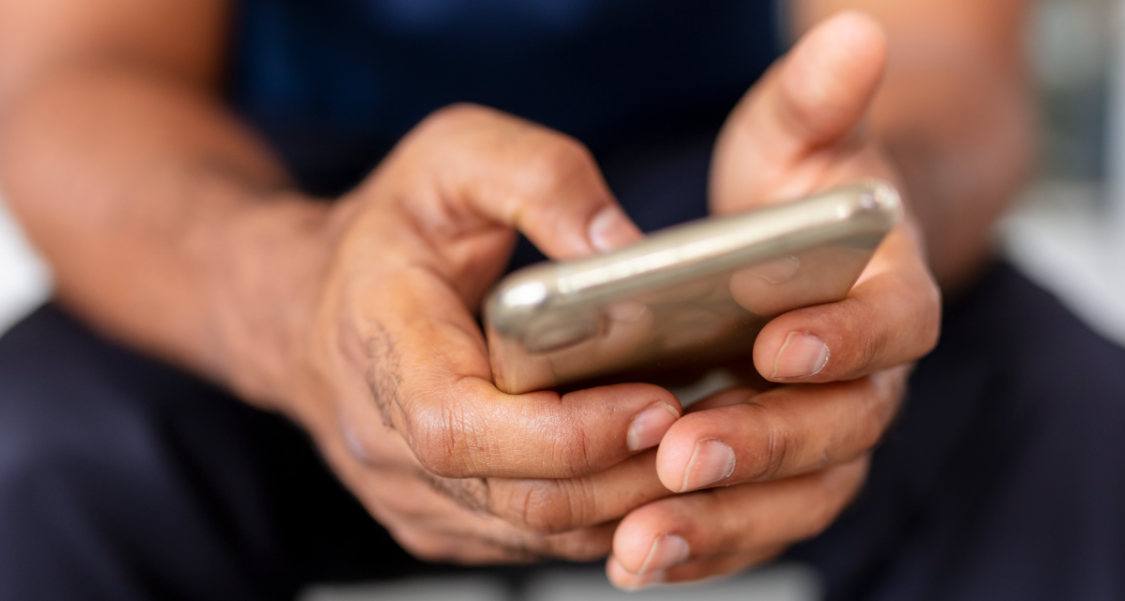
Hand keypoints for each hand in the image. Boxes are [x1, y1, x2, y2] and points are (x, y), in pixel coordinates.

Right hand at [285, 106, 683, 562]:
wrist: (304, 305)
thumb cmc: (385, 230)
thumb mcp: (452, 156)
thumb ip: (538, 177)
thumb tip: (622, 247)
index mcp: (381, 343)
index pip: (462, 427)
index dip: (566, 433)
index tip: (654, 401)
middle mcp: (384, 439)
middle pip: (518, 498)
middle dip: (627, 472)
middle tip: (710, 424)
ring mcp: (408, 492)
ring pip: (534, 533)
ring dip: (627, 501)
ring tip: (697, 445)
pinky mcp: (436, 520)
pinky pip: (530, 541)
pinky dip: (599, 514)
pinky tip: (646, 466)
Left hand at [608, 12, 940, 586]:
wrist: (797, 256)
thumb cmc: (796, 192)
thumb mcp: (799, 135)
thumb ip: (820, 99)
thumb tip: (854, 36)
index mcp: (890, 293)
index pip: (895, 324)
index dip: (846, 336)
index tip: (777, 343)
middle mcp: (870, 377)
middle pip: (841, 431)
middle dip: (761, 445)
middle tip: (681, 454)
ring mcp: (824, 434)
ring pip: (795, 497)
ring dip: (722, 522)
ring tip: (640, 542)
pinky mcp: (776, 475)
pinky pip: (753, 524)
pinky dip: (702, 544)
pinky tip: (634, 555)